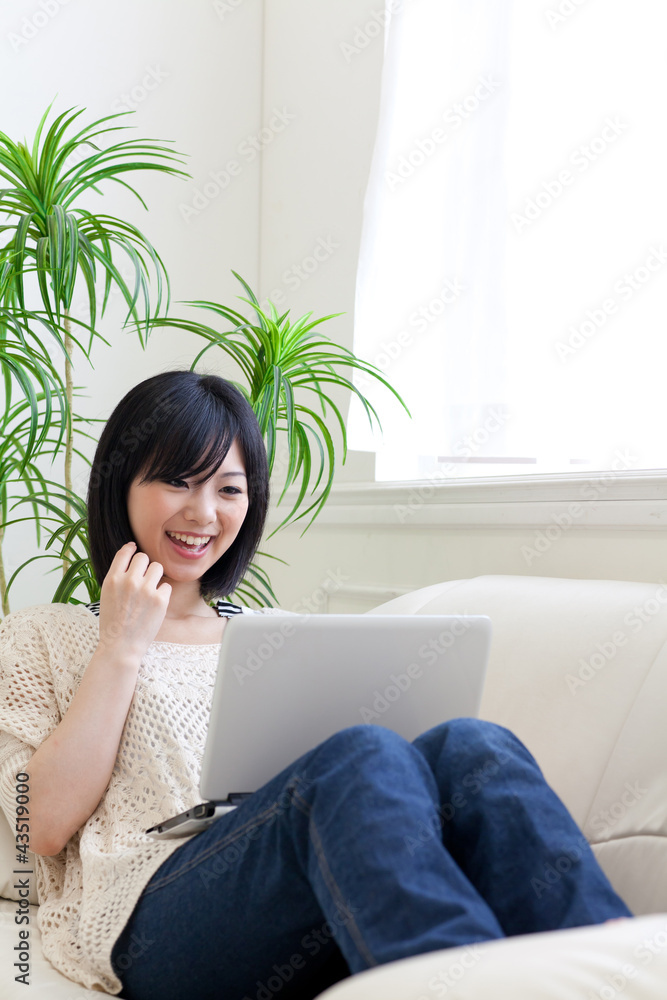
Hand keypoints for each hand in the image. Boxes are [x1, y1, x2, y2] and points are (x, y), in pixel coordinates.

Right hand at [97, 541, 171, 660]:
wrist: (121, 646)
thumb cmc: (112, 623)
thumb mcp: (106, 595)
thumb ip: (117, 578)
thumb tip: (130, 559)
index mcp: (112, 579)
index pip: (125, 552)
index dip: (131, 549)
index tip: (134, 548)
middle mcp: (129, 581)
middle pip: (143, 557)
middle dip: (144, 566)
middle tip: (143, 578)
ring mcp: (146, 590)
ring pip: (157, 567)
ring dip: (155, 576)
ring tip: (149, 590)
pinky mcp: (160, 599)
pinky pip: (166, 585)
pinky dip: (162, 593)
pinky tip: (154, 604)